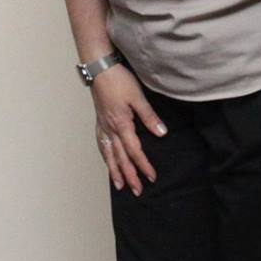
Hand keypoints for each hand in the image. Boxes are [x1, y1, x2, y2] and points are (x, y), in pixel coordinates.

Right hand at [89, 65, 163, 195]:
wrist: (99, 69)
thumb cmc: (119, 80)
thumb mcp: (138, 97)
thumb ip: (149, 116)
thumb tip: (161, 133)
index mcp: (122, 124)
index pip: (134, 151)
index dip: (143, 165)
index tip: (151, 177)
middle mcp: (111, 129)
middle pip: (121, 158)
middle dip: (129, 175)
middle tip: (137, 191)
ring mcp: (103, 126)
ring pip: (109, 154)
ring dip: (115, 170)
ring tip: (119, 185)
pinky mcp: (100, 121)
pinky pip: (101, 144)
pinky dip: (105, 156)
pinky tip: (108, 161)